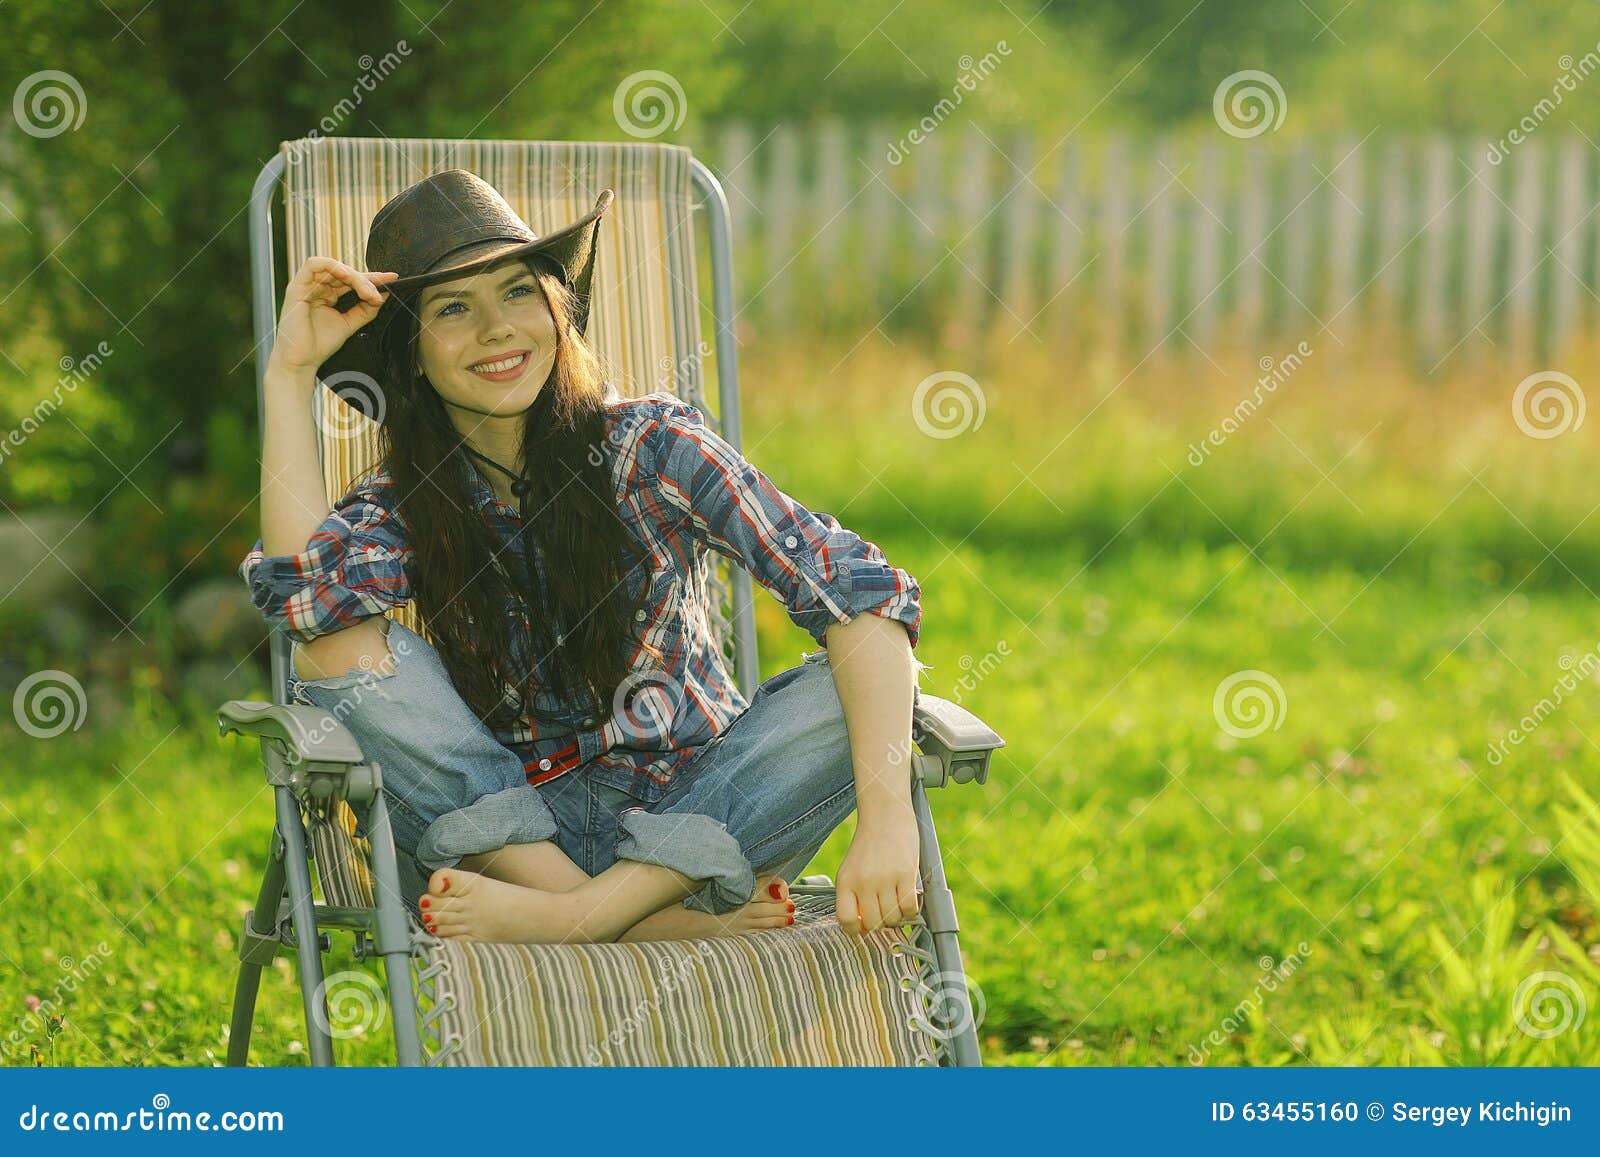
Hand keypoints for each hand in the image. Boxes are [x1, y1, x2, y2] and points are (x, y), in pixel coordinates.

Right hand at [268, 257, 398, 377]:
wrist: (302, 360)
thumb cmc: (320, 344)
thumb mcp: (350, 324)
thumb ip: (366, 309)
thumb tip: (383, 294)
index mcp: (329, 295)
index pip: (353, 280)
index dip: (373, 278)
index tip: (392, 279)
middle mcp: (319, 288)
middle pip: (346, 272)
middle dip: (366, 280)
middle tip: (378, 294)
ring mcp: (308, 286)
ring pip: (333, 267)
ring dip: (353, 276)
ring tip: (366, 290)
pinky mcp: (297, 287)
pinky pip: (313, 265)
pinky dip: (331, 266)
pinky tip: (346, 275)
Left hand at [835, 808, 920, 934]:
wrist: (886, 814)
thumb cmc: (869, 844)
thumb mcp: (852, 868)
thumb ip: (854, 894)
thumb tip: (864, 925)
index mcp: (845, 881)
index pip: (845, 920)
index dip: (856, 930)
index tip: (863, 927)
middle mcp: (863, 882)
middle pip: (872, 924)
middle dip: (880, 924)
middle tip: (885, 913)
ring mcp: (884, 879)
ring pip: (892, 919)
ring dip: (897, 917)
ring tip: (897, 904)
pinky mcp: (905, 874)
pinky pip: (909, 908)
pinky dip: (911, 911)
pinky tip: (908, 899)